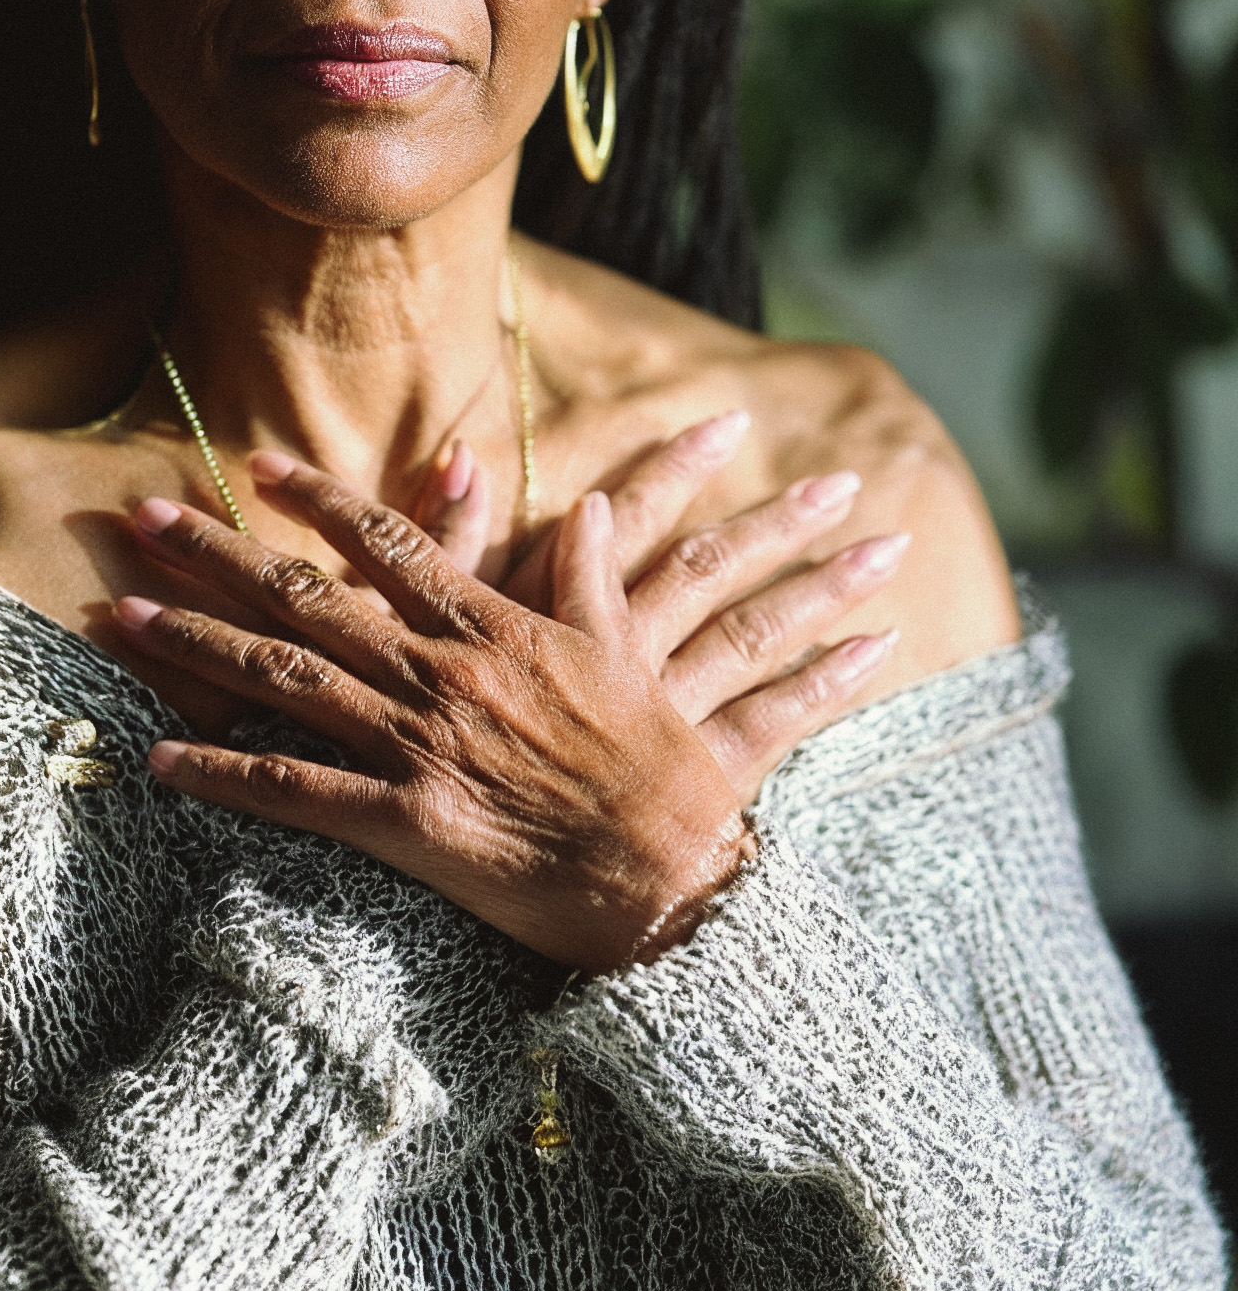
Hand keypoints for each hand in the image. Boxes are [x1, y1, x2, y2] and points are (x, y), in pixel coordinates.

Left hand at [111, 440, 897, 974]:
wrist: (671, 872)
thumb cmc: (656, 769)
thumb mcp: (627, 654)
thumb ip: (592, 577)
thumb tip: (588, 503)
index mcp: (491, 629)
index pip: (387, 544)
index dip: (315, 501)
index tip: (255, 466)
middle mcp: (441, 675)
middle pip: (308, 599)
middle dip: (218, 555)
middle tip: (143, 519)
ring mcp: (418, 746)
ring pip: (286, 679)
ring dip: (198, 644)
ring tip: (125, 614)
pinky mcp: (404, 823)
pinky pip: (295, 791)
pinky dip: (222, 772)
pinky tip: (161, 758)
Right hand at [411, 413, 905, 796]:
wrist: (444, 867)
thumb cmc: (412, 755)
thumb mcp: (401, 636)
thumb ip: (439, 543)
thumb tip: (463, 452)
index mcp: (554, 614)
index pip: (628, 523)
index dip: (677, 471)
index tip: (732, 423)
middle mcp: (620, 655)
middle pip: (710, 573)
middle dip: (777, 524)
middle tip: (846, 482)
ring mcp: (661, 718)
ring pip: (754, 635)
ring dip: (824, 588)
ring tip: (890, 548)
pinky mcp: (690, 783)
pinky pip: (772, 723)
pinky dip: (828, 683)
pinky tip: (879, 648)